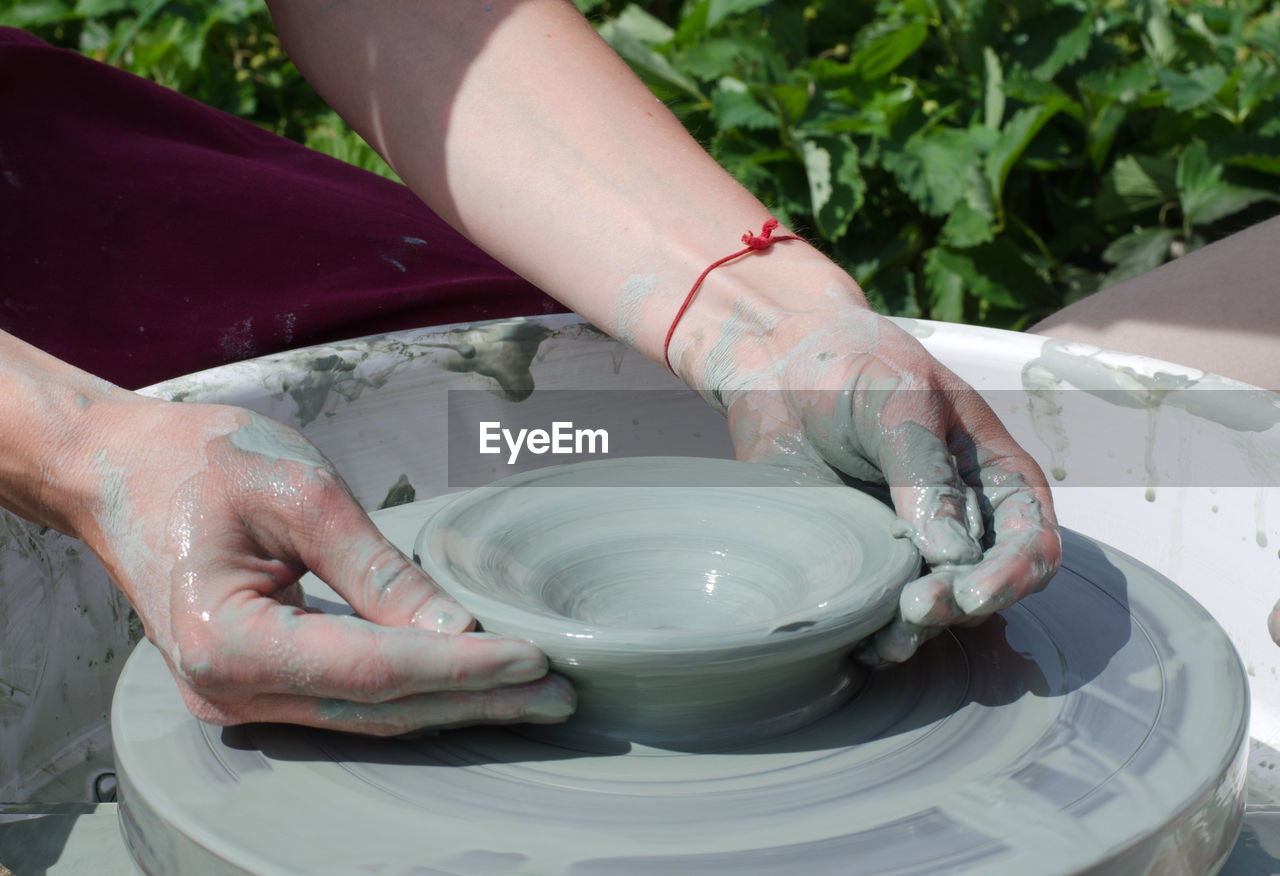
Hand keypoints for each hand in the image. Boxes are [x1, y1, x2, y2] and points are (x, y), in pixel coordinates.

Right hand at [73, 399, 573, 733]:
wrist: (117, 469)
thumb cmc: (202, 460)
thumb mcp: (300, 493)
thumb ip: (376, 569)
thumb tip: (456, 627)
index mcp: (228, 639)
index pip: (375, 668)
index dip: (462, 668)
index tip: (537, 660)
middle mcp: (226, 689)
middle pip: (379, 709)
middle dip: (477, 702)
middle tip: (561, 697)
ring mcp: (235, 696)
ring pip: (367, 715)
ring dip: (453, 706)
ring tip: (534, 699)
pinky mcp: (250, 683)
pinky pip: (344, 702)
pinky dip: (411, 694)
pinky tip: (467, 689)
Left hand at [683, 300, 1060, 663]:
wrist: (778, 366)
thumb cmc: (853, 368)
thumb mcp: (899, 403)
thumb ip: (925, 474)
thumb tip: (952, 554)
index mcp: (992, 473)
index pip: (1030, 539)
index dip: (1013, 574)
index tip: (971, 593)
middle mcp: (962, 517)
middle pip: (984, 584)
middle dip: (958, 605)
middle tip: (917, 608)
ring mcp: (911, 542)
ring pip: (936, 608)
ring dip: (919, 630)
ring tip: (887, 641)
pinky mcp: (865, 559)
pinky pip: (882, 608)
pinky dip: (877, 631)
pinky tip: (861, 645)